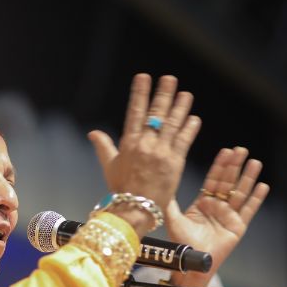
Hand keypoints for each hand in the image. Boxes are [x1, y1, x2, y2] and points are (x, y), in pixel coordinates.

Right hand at [88, 74, 200, 235]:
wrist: (135, 210)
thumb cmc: (121, 190)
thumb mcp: (109, 166)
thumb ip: (104, 146)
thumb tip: (93, 132)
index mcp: (129, 143)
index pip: (135, 111)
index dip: (140, 93)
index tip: (144, 77)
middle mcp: (145, 144)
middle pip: (156, 114)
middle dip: (164, 94)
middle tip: (170, 79)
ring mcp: (161, 152)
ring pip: (173, 124)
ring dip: (180, 107)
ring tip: (186, 94)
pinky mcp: (175, 162)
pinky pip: (184, 140)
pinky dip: (189, 128)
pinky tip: (194, 118)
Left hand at [166, 146, 268, 286]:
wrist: (192, 263)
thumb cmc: (182, 244)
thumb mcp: (173, 219)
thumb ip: (170, 202)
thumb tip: (162, 183)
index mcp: (202, 204)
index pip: (213, 180)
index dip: (219, 165)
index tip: (226, 151)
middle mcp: (217, 208)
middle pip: (228, 182)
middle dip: (234, 166)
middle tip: (241, 150)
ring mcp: (228, 216)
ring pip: (240, 193)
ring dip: (248, 177)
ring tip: (255, 162)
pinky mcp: (238, 227)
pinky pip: (249, 210)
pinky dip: (256, 198)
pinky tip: (263, 186)